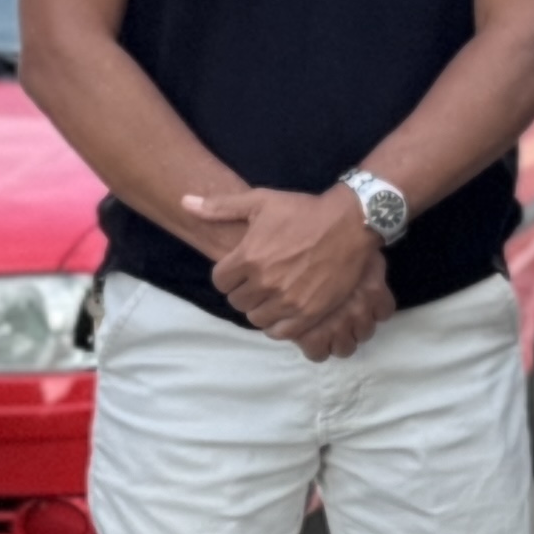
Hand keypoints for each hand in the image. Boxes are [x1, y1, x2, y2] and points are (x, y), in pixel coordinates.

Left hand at [187, 184, 389, 358]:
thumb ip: (220, 207)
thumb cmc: (303, 211)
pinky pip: (281, 332)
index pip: (220, 281)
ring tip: (272, 295)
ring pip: (257, 318)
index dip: (228, 275)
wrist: (349, 224)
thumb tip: (184, 202)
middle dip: (244, 291)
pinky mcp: (309, 313)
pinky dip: (278, 325)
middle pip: (237, 302)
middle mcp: (265, 283)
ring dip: (260, 308)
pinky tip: (284, 310)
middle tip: (258, 281)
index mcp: (249, 257)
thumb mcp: (260, 201)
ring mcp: (287, 301)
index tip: (241, 268)